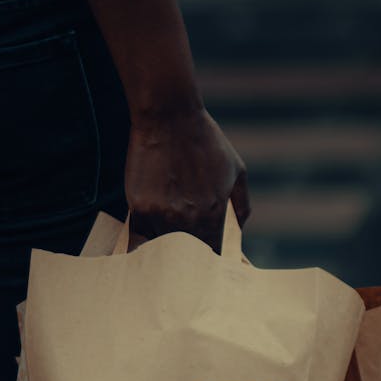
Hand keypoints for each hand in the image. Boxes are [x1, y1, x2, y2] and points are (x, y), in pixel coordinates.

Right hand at [124, 107, 249, 251]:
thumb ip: (241, 206)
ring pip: (163, 247)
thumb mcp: (237, 171)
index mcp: (214, 214)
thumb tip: (239, 233)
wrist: (169, 117)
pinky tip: (147, 236)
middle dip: (188, 257)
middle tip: (185, 258)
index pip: (213, 253)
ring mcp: (162, 215)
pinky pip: (140, 236)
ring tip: (165, 244)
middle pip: (188, 255)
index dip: (211, 259)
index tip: (207, 262)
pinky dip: (144, 239)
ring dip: (165, 246)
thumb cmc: (205, 141)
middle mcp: (189, 220)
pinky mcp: (140, 207)